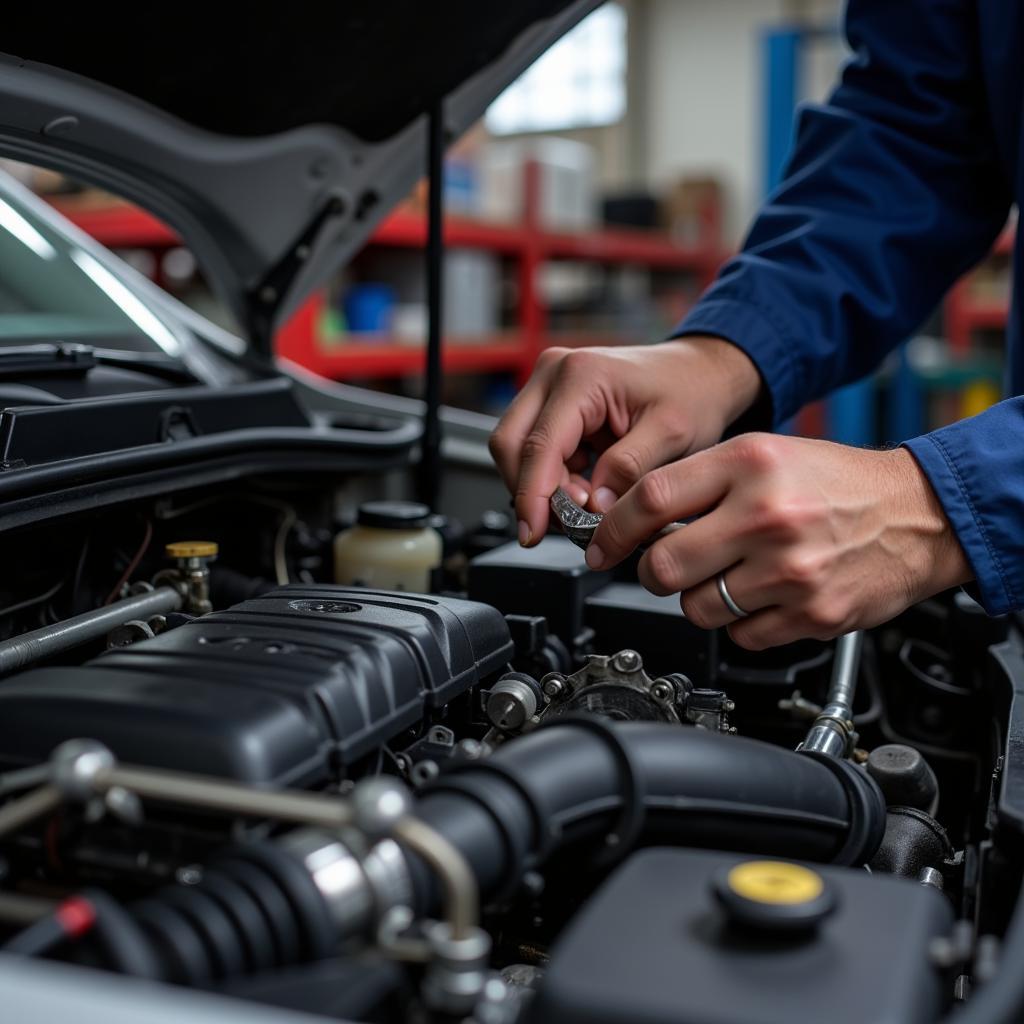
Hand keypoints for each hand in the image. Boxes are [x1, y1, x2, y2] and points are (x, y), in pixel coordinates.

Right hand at [489, 338, 761, 544]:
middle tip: (569, 523)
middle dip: (531, 492)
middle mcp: (554, 373)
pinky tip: (585, 488)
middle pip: (510, 444)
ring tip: (587, 504)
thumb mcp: (672, 434)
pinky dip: (552, 478)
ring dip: (542, 487)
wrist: (699, 374)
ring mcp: (547, 386)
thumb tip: (593, 505)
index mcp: (581, 376)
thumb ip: (629, 469)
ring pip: (517, 449)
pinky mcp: (551, 404)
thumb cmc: (690, 393)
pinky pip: (533, 449)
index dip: (532, 496)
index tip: (534, 532)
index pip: (538, 445)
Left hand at [585, 433, 972, 648]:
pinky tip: (763, 595)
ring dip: (699, 598)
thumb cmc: (837, 483)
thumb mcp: (766, 454)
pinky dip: (740, 623)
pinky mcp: (812, 614)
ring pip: (696, 608)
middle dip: (651, 571)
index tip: (602, 543)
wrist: (918, 515)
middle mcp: (768, 515)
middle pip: (663, 564)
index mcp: (750, 463)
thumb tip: (633, 517)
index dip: (613, 528)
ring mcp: (790, 570)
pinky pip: (740, 636)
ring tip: (730, 576)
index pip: (651, 499)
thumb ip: (701, 481)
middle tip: (666, 564)